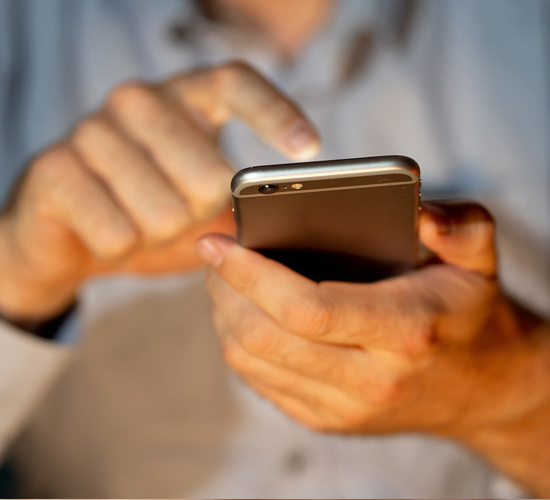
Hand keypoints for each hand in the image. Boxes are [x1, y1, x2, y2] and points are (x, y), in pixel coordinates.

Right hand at [0, 61, 319, 321]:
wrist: (70, 234)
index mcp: (186, 97)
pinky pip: (117, 232)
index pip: (235, 83)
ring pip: (164, 213)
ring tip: (143, 222)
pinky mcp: (54, 168)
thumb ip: (243, 202)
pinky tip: (109, 232)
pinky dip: (123, 249)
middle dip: (203, 218)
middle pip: (211, 176)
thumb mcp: (207, 204)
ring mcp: (92, 128)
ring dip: (160, 237)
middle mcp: (139, 99)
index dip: (275, 114)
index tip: (310, 149)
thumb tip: (287, 220)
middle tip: (182, 216)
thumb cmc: (154, 212)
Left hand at [200, 203, 532, 433]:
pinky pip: (261, 383)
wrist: (485, 388)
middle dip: (225, 291)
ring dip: (225, 316)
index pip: (308, 309)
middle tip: (215, 254)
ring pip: (252, 364)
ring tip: (225, 278)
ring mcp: (347, 409)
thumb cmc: (473, 311)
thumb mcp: (482, 258)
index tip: (216, 242)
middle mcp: (373, 380)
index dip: (252, 274)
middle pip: (265, 339)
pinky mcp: (329, 421)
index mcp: (407, 330)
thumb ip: (460, 225)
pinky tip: (246, 312)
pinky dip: (240, 344)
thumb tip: (417, 208)